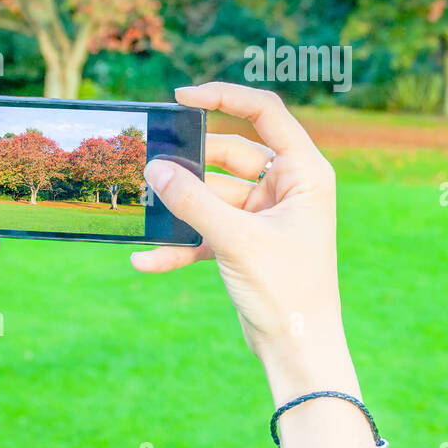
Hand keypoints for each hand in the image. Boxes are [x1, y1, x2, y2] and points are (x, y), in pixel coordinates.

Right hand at [132, 82, 347, 397]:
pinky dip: (180, 242)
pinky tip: (146, 258)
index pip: (265, 112)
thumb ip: (193, 202)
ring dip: (181, 204)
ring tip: (142, 206)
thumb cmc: (287, 291)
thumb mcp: (236, 240)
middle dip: (190, 162)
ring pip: (213, 193)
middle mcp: (288, 187)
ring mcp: (266, 215)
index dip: (224, 96)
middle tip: (150, 164)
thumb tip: (154, 169)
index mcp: (305, 172)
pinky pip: (207, 230)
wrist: (298, 351)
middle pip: (230, 153)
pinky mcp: (247, 242)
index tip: (181, 97)